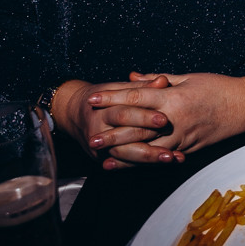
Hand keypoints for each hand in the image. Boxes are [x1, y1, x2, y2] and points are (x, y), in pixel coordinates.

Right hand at [57, 75, 178, 168]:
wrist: (74, 114)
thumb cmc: (101, 98)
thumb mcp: (118, 88)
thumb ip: (141, 87)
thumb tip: (162, 81)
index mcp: (103, 110)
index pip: (124, 113)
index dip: (144, 117)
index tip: (164, 120)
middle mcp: (99, 130)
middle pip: (125, 137)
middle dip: (149, 142)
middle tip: (169, 145)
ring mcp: (100, 147)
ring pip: (125, 154)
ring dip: (149, 158)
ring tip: (170, 158)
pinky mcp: (103, 158)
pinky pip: (125, 164)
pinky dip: (144, 165)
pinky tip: (162, 164)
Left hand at [86, 72, 244, 167]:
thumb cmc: (218, 87)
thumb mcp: (188, 77)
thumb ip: (158, 79)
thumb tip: (131, 77)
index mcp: (174, 96)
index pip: (136, 97)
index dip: (112, 98)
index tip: (93, 100)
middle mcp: (175, 119)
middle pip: (137, 127)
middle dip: (112, 133)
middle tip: (91, 139)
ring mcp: (182, 137)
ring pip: (148, 148)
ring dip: (124, 154)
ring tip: (104, 157)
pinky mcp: (188, 149)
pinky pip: (162, 157)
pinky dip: (144, 162)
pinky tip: (130, 166)